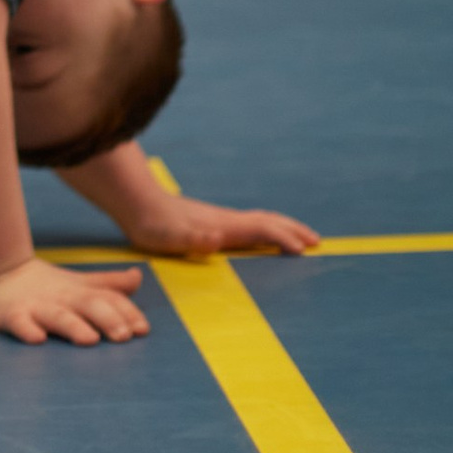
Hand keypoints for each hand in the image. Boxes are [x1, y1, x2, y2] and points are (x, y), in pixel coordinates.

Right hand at [0, 255, 147, 345]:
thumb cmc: (47, 287)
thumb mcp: (79, 284)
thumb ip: (109, 285)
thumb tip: (138, 276)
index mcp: (80, 292)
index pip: (108, 298)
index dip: (126, 312)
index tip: (142, 330)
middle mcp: (61, 298)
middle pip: (87, 304)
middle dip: (106, 318)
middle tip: (123, 336)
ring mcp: (35, 306)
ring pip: (56, 316)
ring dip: (73, 326)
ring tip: (89, 339)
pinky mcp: (10, 315)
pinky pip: (17, 323)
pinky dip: (26, 329)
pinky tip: (36, 338)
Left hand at [123, 196, 319, 261]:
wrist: (136, 203)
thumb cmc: (151, 225)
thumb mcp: (168, 237)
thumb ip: (191, 238)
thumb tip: (215, 238)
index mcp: (221, 226)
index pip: (259, 230)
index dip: (281, 238)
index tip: (302, 250)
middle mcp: (225, 221)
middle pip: (266, 222)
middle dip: (292, 230)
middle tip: (317, 242)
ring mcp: (220, 220)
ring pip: (260, 221)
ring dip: (283, 227)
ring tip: (301, 238)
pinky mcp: (212, 223)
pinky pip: (249, 225)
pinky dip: (267, 229)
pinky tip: (265, 235)